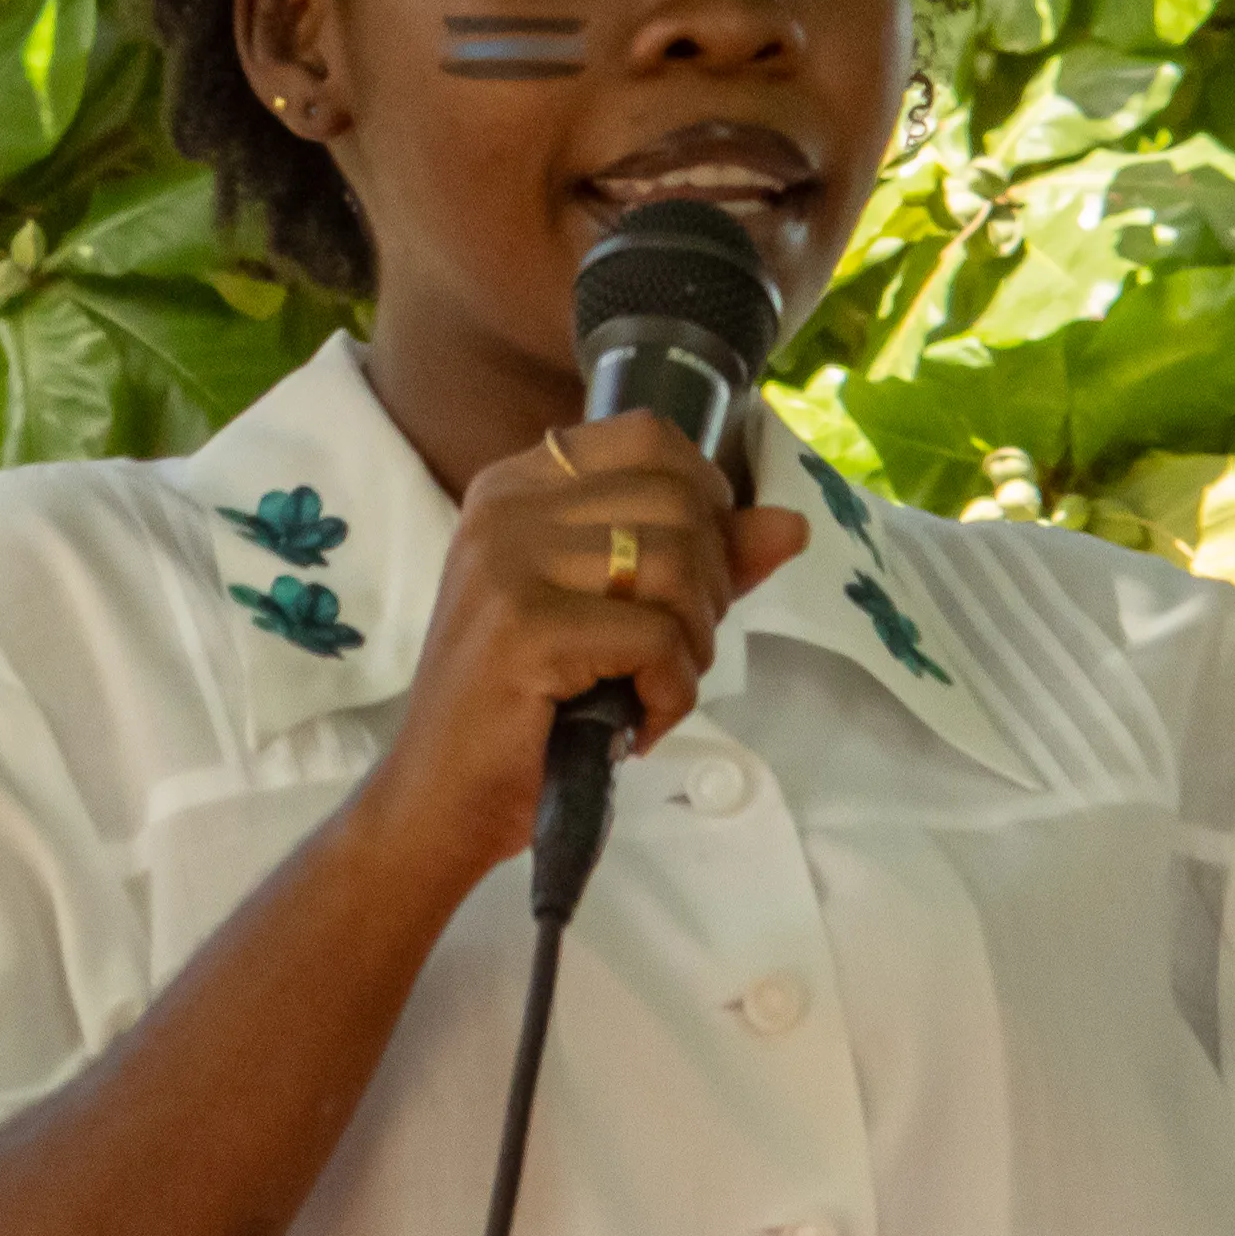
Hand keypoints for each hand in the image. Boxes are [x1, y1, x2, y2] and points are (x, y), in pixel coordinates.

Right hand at [353, 412, 804, 886]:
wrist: (441, 799)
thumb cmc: (531, 706)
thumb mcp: (621, 613)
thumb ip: (703, 561)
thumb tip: (793, 524)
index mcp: (518, 485)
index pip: (649, 436)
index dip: (703, 499)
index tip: (689, 571)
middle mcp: (506, 507)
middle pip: (677, 503)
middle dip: (706, 589)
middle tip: (666, 651)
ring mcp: (508, 564)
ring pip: (674, 566)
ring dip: (691, 645)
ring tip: (648, 685)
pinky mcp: (525, 628)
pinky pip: (657, 638)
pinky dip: (671, 692)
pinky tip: (637, 721)